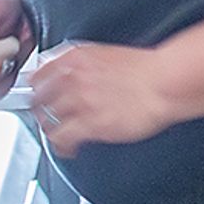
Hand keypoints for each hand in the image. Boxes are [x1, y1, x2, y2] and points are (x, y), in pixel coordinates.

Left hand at [21, 42, 180, 148]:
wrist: (166, 81)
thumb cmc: (148, 68)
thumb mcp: (109, 54)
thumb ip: (86, 63)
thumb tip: (78, 73)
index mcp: (76, 57)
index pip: (39, 72)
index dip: (37, 86)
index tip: (38, 93)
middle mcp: (72, 77)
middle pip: (39, 97)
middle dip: (40, 108)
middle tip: (44, 116)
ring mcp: (79, 101)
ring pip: (47, 119)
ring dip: (50, 129)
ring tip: (56, 135)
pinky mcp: (89, 123)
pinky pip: (62, 138)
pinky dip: (61, 146)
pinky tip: (67, 149)